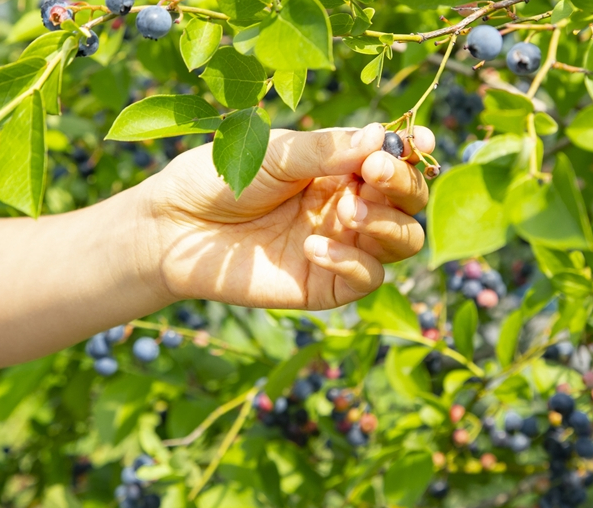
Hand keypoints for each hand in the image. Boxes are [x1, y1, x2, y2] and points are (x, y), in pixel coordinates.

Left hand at [138, 123, 434, 309]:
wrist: (174, 228)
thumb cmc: (220, 179)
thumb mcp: (276, 155)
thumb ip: (328, 150)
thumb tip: (383, 136)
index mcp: (341, 167)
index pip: (396, 160)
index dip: (413, 152)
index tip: (417, 141)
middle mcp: (349, 205)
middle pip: (409, 202)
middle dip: (402, 184)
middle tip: (372, 173)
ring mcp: (341, 246)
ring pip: (403, 241)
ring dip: (387, 224)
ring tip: (348, 211)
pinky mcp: (326, 286)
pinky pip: (367, 278)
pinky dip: (353, 261)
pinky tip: (315, 246)